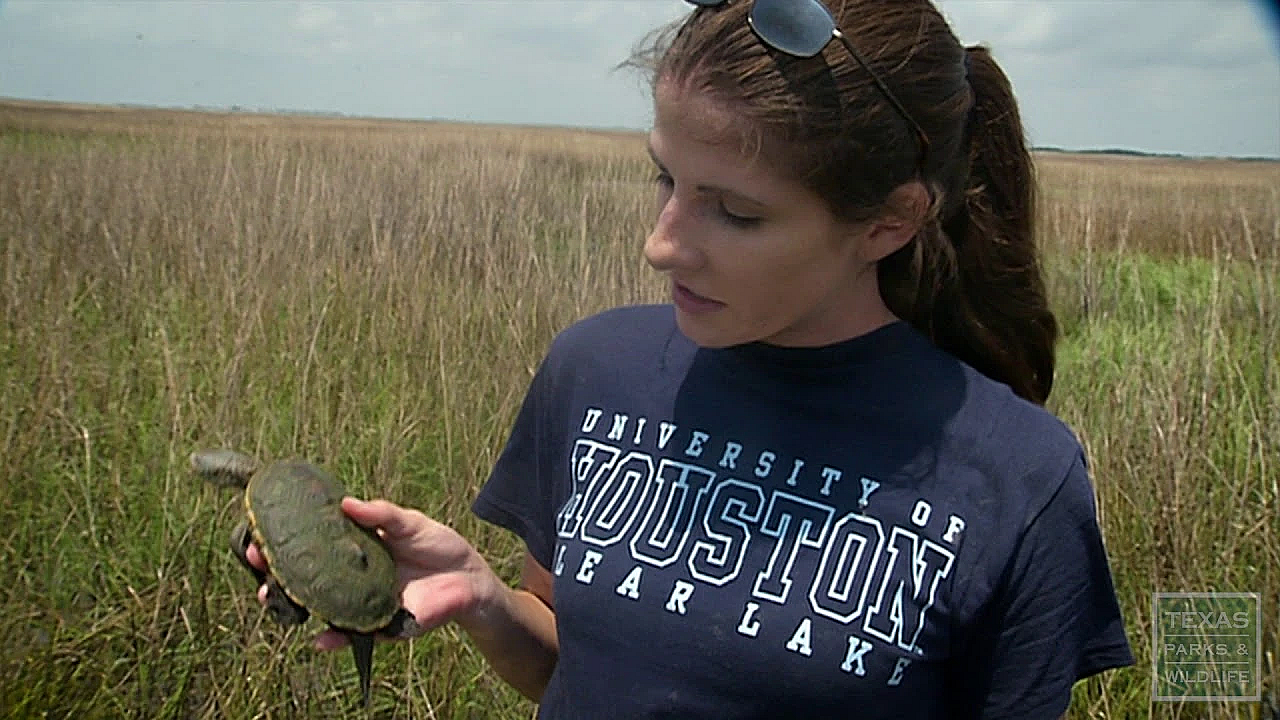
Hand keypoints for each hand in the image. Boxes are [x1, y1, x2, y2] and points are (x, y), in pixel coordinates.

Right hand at [245, 497, 500, 650]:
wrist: (470, 579)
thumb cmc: (439, 546)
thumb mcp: (410, 522)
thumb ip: (381, 514)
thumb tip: (346, 503)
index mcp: (356, 549)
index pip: (315, 543)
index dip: (287, 537)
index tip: (262, 527)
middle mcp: (352, 577)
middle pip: (306, 575)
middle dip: (276, 568)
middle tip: (255, 557)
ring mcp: (361, 601)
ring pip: (320, 606)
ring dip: (295, 604)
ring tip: (271, 597)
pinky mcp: (380, 625)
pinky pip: (351, 633)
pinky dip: (335, 636)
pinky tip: (319, 637)